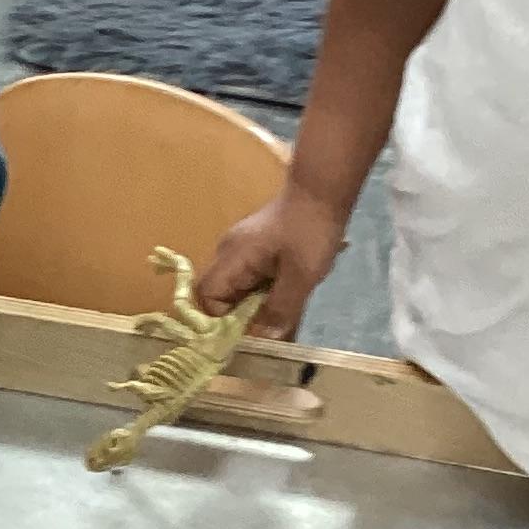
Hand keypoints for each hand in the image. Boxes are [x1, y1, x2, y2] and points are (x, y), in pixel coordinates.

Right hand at [196, 184, 346, 337]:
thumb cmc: (310, 231)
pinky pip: (248, 274)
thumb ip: (281, 309)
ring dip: (254, 299)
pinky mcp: (254, 244)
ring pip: (235, 284)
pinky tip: (287, 284)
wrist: (322, 190)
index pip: (206, 296)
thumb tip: (264, 338)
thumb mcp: (301, 276)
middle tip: (271, 316)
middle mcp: (228, 252)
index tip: (249, 327)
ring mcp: (240, 246)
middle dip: (240, 311)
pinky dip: (262, 286)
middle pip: (219, 292)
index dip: (221, 317)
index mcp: (232, 258)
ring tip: (283, 299)